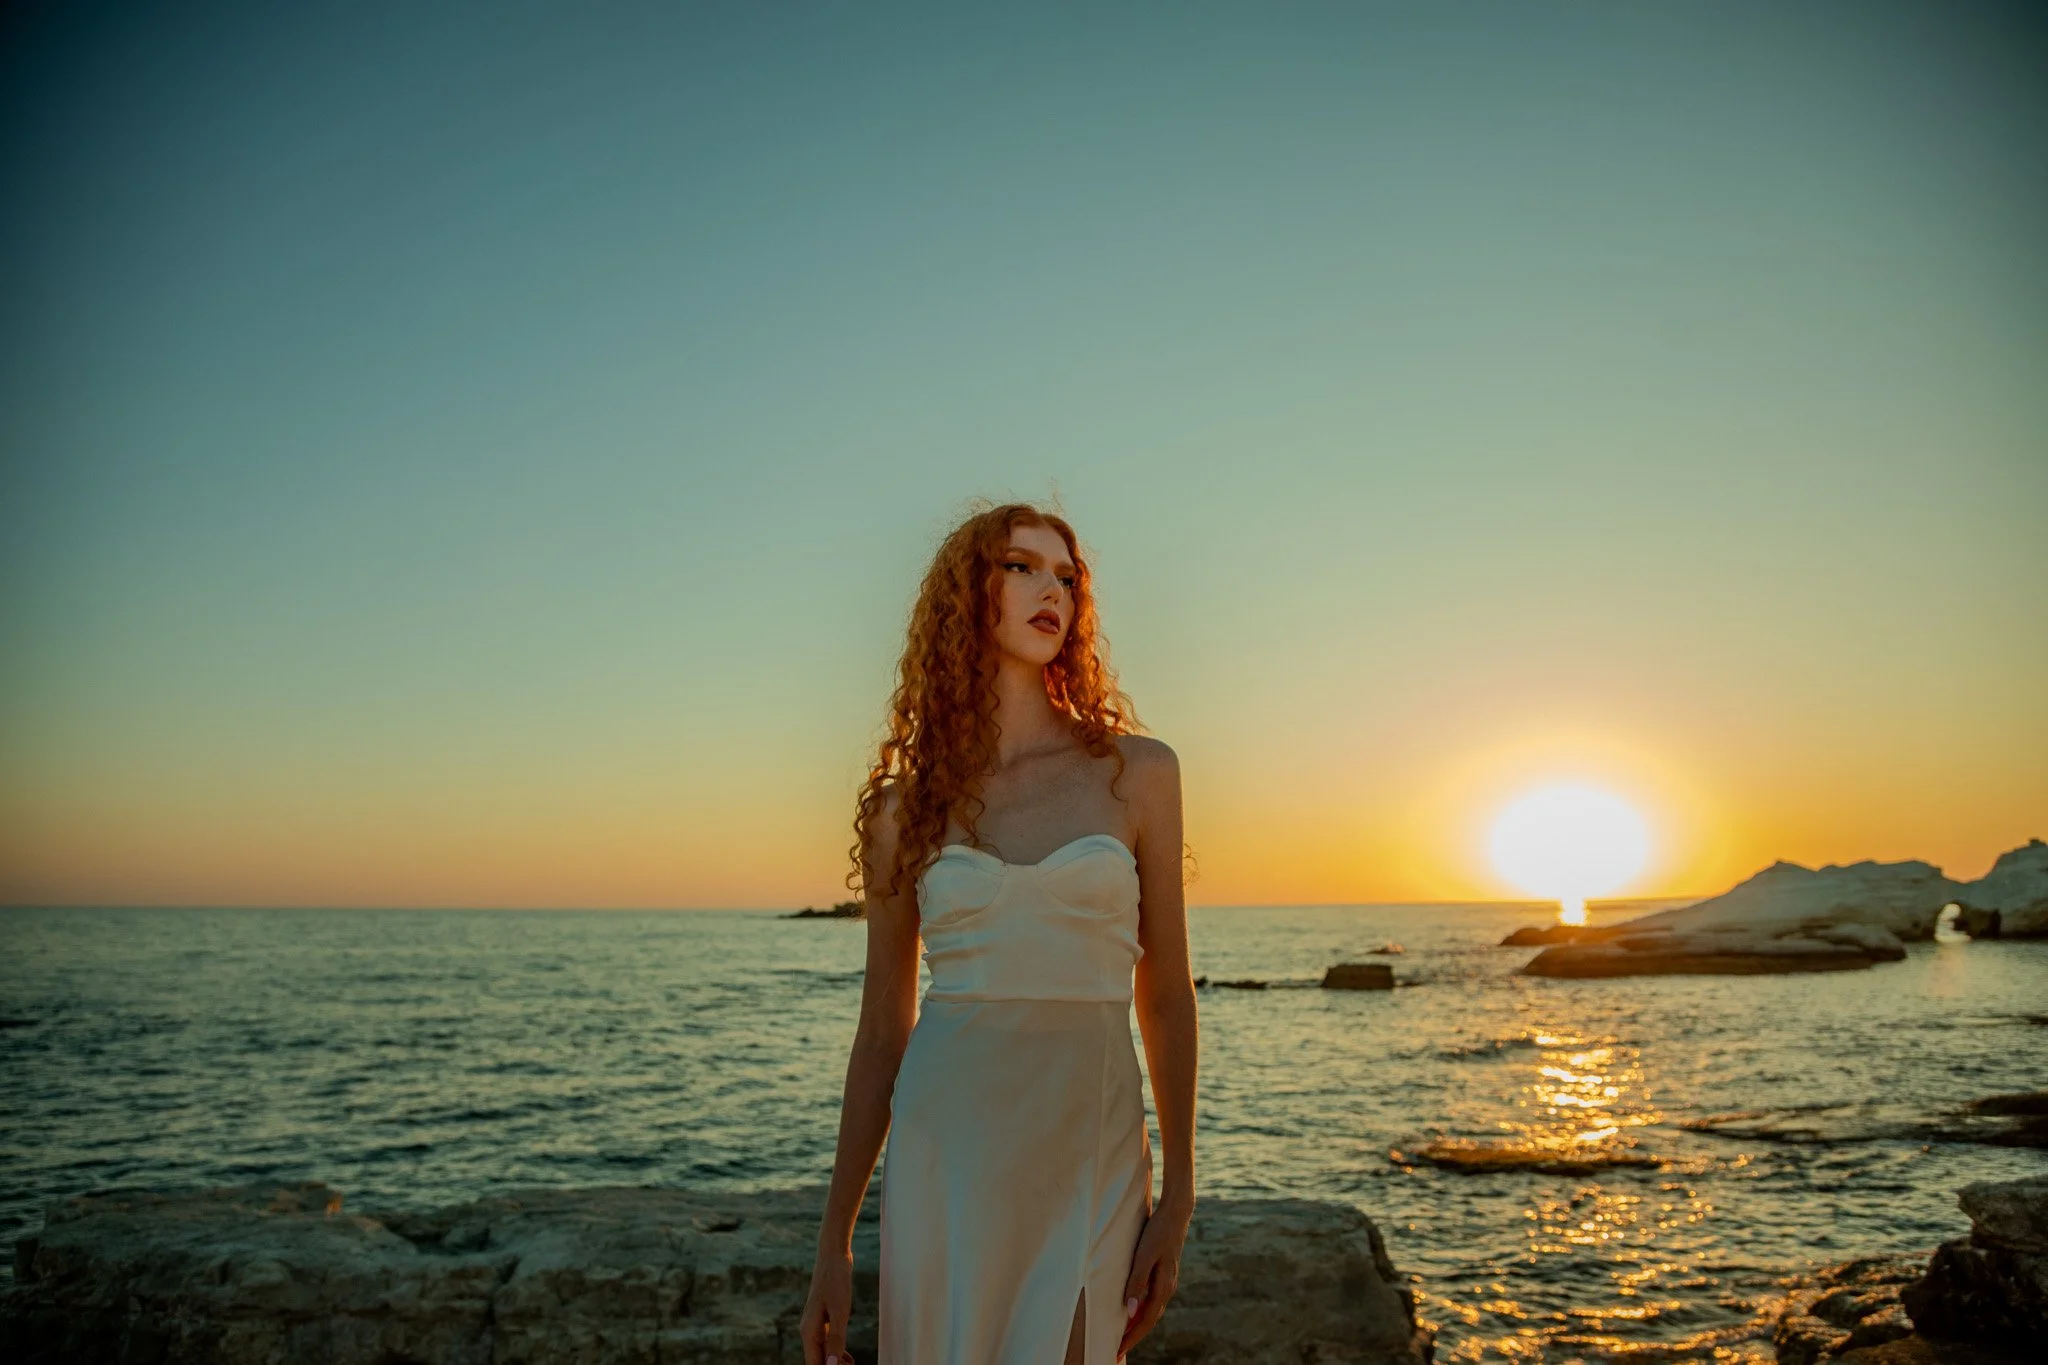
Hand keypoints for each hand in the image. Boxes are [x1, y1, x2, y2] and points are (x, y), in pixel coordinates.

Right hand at [800, 1248, 855, 1364]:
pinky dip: (836, 1351)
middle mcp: (808, 1330)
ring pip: (822, 1352)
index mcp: (809, 1331)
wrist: (833, 1256)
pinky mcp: (823, 1317)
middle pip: (817, 1359)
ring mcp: (815, 1324)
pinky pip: (826, 1341)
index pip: (814, 1364)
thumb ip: (836, 1340)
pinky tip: (847, 1356)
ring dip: (834, 1362)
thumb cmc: (836, 1281)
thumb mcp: (840, 1312)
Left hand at [1116, 1193, 1191, 1358]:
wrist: (1176, 1213)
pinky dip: (1141, 1309)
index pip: (1146, 1321)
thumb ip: (1136, 1283)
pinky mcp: (1164, 1273)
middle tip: (1117, 1350)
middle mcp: (1167, 1288)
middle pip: (1149, 1319)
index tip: (1118, 1350)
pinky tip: (1133, 1309)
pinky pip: (1152, 1298)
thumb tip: (1130, 1312)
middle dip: (1134, 1335)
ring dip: (1137, 1324)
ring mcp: (1167, 1280)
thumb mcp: (1144, 1256)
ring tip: (1123, 1335)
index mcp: (1163, 1287)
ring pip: (1151, 1310)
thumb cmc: (1158, 1232)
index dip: (1131, 1337)